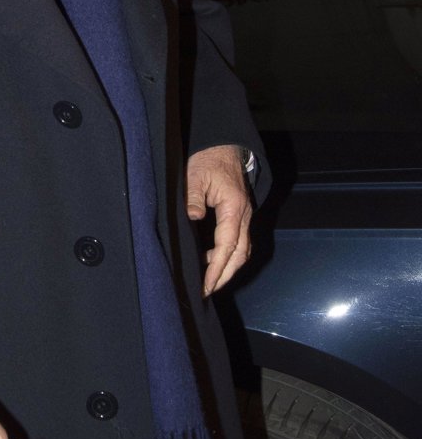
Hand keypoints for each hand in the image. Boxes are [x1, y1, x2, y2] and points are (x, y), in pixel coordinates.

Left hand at [185, 144, 251, 296]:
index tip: (206, 286)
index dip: (217, 269)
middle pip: (240, 254)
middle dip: (225, 275)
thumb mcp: (195, 175)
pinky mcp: (240, 215)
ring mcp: (245, 216)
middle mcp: (244, 215)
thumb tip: (193, 218)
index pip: (228, 246)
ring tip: (208, 281)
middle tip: (206, 291)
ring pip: (242, 250)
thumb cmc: (208, 159)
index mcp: (234, 208)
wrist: (224, 146)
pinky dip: (228, 255)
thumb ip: (193, 198)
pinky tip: (211, 259)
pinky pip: (239, 241)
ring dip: (228, 267)